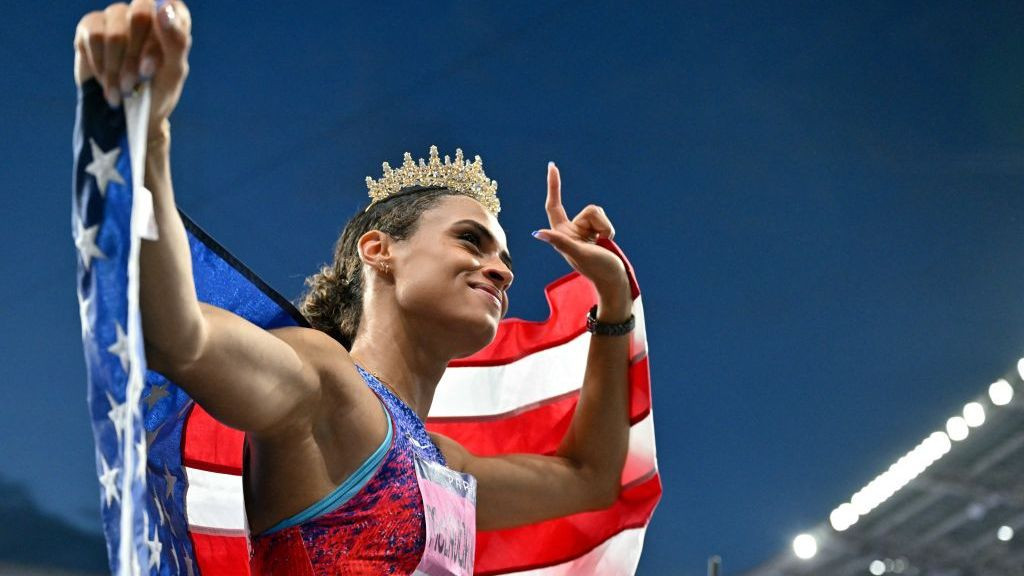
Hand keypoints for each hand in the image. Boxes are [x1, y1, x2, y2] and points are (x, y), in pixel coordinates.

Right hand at [74, 0, 191, 130]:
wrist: (128, 113)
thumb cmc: (158, 89)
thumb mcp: (174, 72)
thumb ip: (175, 41)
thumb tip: (163, 9)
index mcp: (173, 19)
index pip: (172, 6)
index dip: (165, 30)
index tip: (158, 57)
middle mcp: (144, 11)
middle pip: (140, 17)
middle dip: (137, 59)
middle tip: (136, 83)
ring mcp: (116, 16)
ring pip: (115, 34)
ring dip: (117, 70)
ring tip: (122, 89)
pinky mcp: (91, 25)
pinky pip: (93, 38)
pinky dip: (100, 65)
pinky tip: (106, 79)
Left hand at [533, 163, 630, 313]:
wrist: (616, 279)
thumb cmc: (598, 270)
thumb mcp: (578, 254)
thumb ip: (560, 241)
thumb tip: (537, 233)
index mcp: (562, 234)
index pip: (554, 205)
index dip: (554, 186)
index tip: (553, 166)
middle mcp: (572, 230)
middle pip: (589, 210)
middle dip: (600, 223)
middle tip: (602, 242)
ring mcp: (585, 230)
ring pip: (598, 213)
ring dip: (606, 229)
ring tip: (604, 245)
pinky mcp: (597, 232)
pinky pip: (604, 220)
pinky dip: (609, 230)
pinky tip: (607, 243)